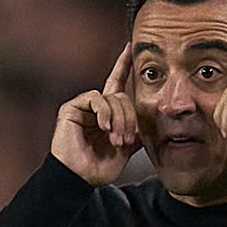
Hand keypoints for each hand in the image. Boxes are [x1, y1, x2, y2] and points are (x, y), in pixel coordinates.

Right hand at [51, 43, 140, 185]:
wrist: (80, 178)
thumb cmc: (99, 167)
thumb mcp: (126, 149)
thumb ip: (137, 132)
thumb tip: (155, 123)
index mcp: (108, 112)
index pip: (118, 83)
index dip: (124, 65)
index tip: (131, 48)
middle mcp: (96, 106)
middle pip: (122, 97)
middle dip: (128, 119)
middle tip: (125, 140)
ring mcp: (83, 106)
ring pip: (112, 98)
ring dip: (118, 120)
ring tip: (116, 139)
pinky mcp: (72, 108)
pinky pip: (95, 98)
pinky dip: (104, 112)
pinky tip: (104, 127)